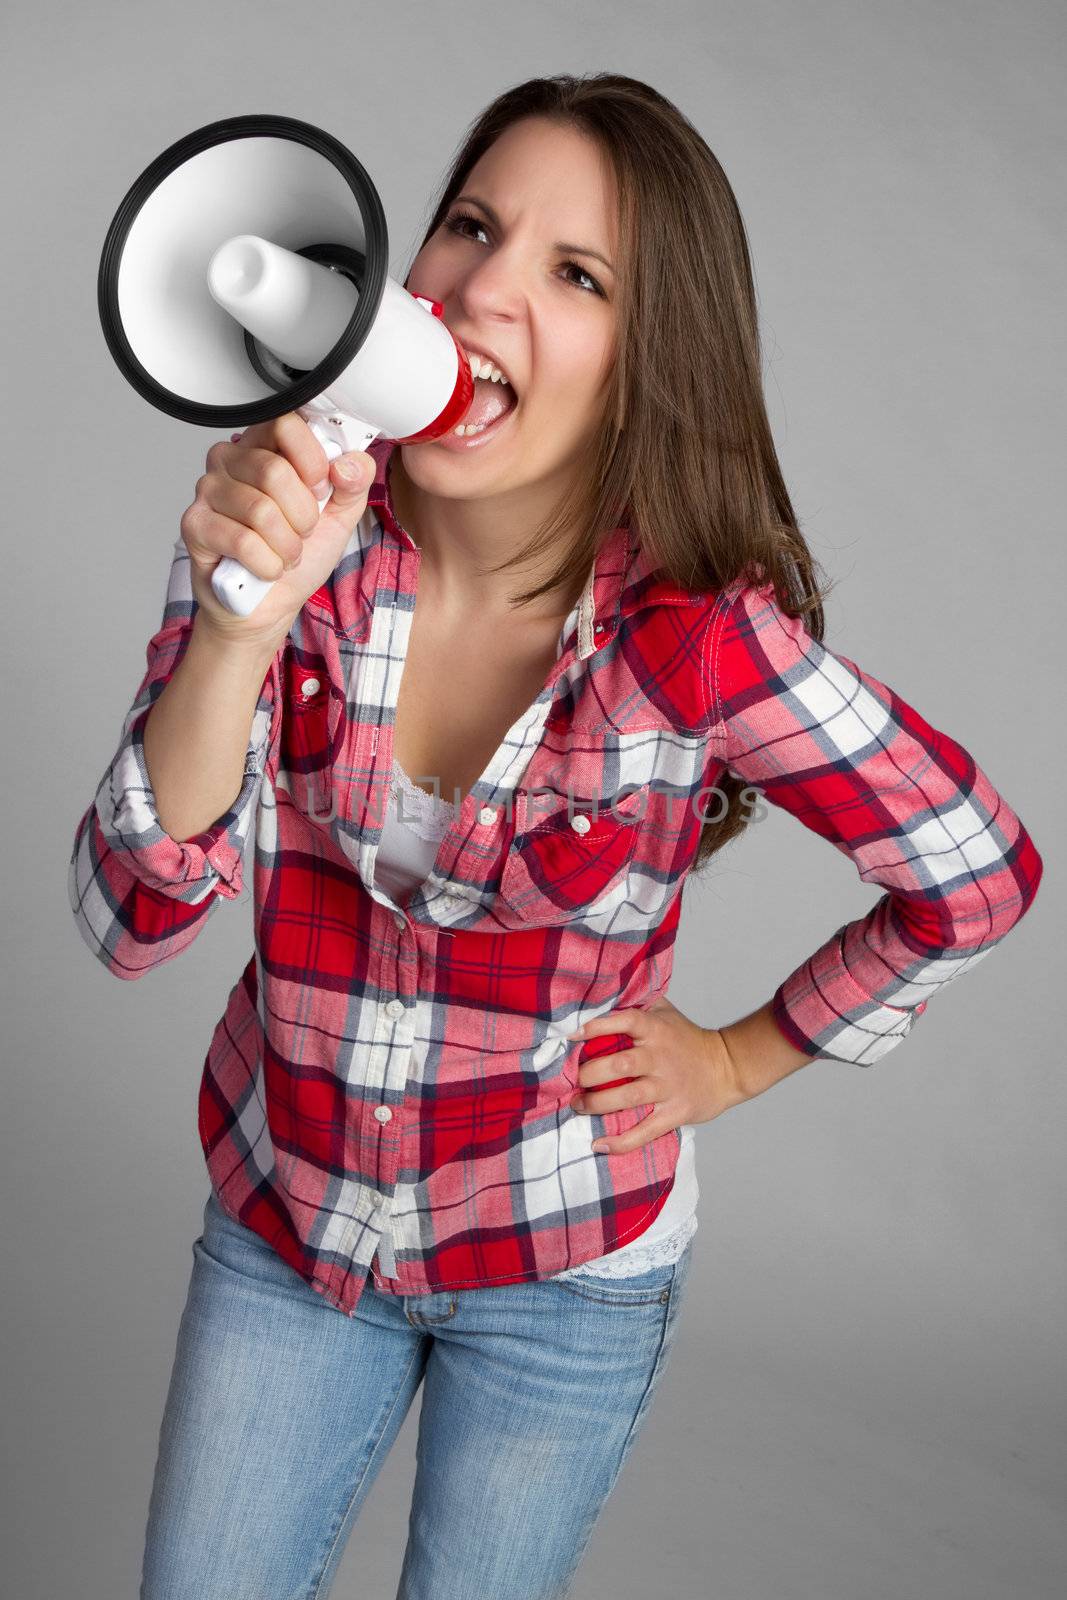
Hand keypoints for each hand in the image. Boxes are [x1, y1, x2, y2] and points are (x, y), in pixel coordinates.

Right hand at [179, 412, 376, 648]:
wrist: (271, 604)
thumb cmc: (299, 554)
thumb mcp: (340, 515)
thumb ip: (354, 482)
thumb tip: (348, 464)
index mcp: (267, 445)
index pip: (286, 423)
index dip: (312, 460)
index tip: (321, 488)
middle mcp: (231, 458)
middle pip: (274, 471)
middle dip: (303, 516)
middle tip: (302, 533)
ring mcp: (208, 490)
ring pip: (259, 510)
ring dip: (286, 546)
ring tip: (285, 554)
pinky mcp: (195, 524)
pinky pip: (241, 541)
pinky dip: (266, 564)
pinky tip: (265, 568)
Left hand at [566, 997, 749, 1153]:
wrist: (728, 1067)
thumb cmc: (688, 1039)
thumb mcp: (666, 1012)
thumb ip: (638, 1003)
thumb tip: (601, 995)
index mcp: (656, 1030)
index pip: (626, 1021)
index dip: (598, 1026)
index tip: (573, 1035)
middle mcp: (661, 1057)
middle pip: (621, 1064)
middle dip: (590, 1074)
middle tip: (573, 1079)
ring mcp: (668, 1087)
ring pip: (629, 1097)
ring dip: (597, 1105)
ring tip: (578, 1106)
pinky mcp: (675, 1113)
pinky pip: (645, 1130)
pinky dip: (622, 1141)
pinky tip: (599, 1145)